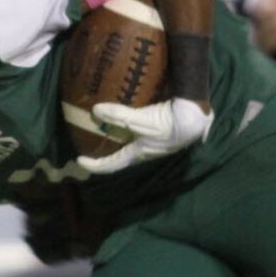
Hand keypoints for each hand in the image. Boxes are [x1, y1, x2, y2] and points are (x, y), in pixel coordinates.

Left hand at [77, 98, 213, 174]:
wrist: (196, 116)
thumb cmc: (170, 124)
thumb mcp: (142, 121)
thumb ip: (119, 117)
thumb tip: (95, 110)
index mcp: (139, 154)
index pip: (113, 165)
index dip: (95, 166)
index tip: (79, 161)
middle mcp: (145, 150)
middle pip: (121, 155)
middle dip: (105, 151)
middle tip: (89, 142)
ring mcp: (154, 140)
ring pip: (130, 142)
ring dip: (117, 137)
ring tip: (104, 127)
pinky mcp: (161, 128)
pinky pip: (139, 128)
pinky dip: (128, 123)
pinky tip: (126, 110)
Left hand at [254, 0, 275, 52]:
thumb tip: (265, 15)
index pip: (256, 9)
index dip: (257, 20)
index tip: (257, 27)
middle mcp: (272, 7)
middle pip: (256, 22)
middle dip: (257, 31)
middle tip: (256, 40)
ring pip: (260, 35)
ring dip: (260, 43)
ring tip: (261, 49)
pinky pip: (268, 45)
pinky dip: (267, 50)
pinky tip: (268, 53)